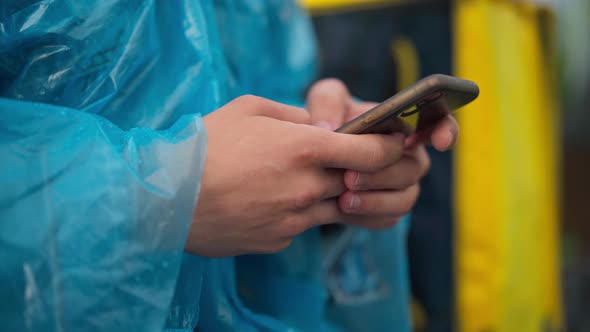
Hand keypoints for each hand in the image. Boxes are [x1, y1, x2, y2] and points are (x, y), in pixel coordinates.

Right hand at [187, 95, 404, 256]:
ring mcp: (295, 219)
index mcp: (305, 148)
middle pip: (358, 181)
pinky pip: (303, 224)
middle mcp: (308, 187)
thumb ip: (294, 115)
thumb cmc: (205, 144)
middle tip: (346, 160)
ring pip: (334, 207)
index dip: (390, 146)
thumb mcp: (250, 109)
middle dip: (361, 171)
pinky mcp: (280, 241)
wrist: (165, 198)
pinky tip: (271, 200)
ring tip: (300, 179)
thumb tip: (319, 124)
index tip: (391, 142)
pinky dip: (299, 211)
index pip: (372, 152)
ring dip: (329, 192)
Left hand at [306, 79, 458, 228]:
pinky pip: (387, 218)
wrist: (317, 158)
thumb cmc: (331, 120)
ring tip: (343, 200)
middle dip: (382, 175)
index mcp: (405, 124)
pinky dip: (365, 216)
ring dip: (374, 201)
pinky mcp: (388, 210)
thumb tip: (329, 127)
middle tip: (350, 178)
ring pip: (403, 199)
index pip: (439, 124)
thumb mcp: (324, 102)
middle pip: (413, 169)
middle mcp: (410, 156)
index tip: (440, 141)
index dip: (446, 132)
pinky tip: (341, 211)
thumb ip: (327, 102)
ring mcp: (402, 186)